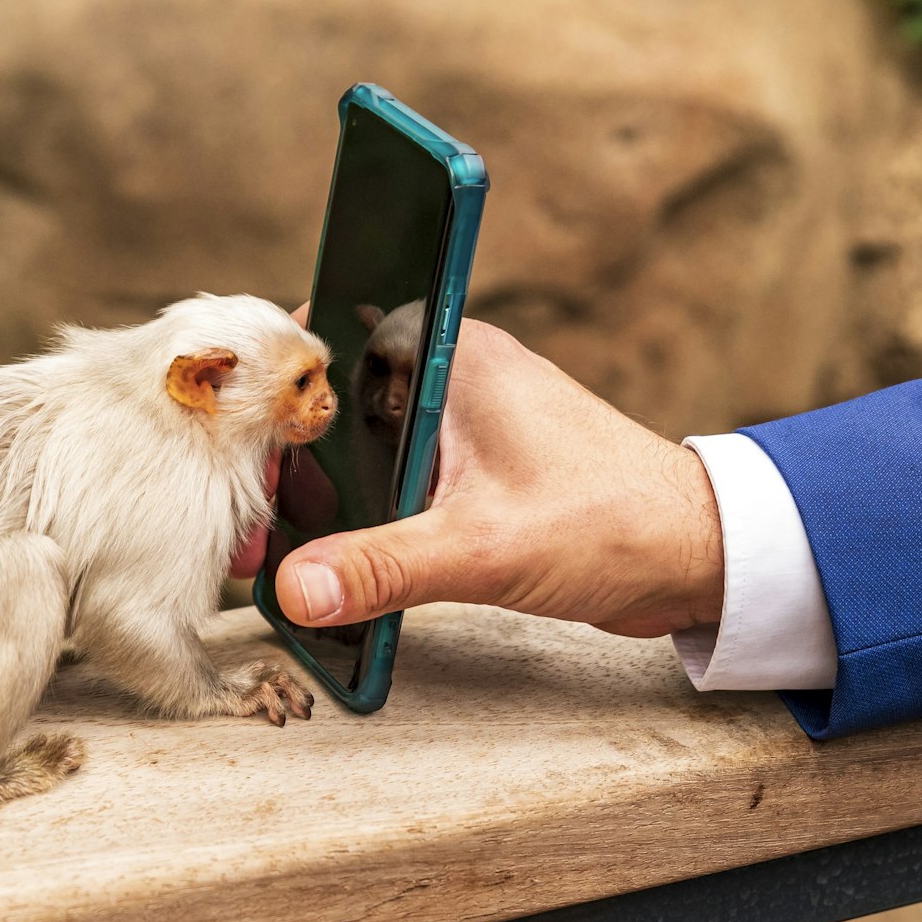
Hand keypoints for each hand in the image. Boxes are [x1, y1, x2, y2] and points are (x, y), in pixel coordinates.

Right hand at [249, 320, 724, 638]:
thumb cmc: (617, 522)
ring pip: (350, 448)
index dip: (265, 382)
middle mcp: (445, 376)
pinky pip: (385, 485)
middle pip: (326, 400)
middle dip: (279, 455)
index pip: (324, 333)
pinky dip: (354, 517)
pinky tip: (327, 564)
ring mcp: (454, 427)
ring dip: (314, 494)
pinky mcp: (465, 475)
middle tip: (241, 515)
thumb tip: (295, 588)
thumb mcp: (486, 547)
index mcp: (449, 352)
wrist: (701, 556)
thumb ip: (384, 566)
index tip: (220, 435)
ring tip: (267, 549)